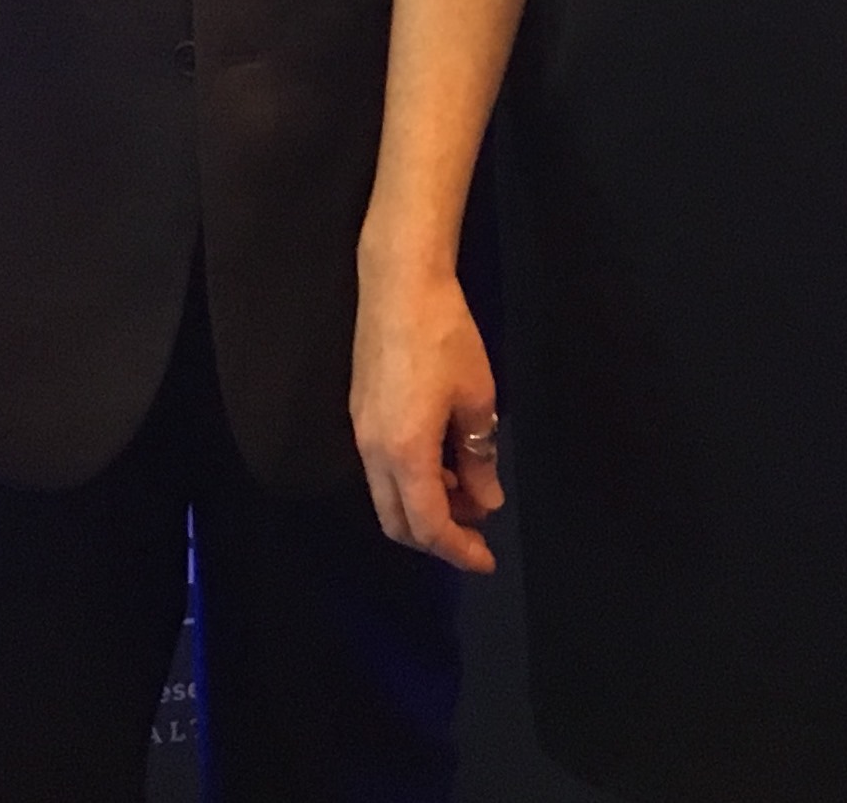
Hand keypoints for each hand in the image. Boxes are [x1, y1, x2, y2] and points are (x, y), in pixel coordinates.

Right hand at [351, 270, 503, 573]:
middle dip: (437, 537)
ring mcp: (361, 433)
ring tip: (470, 491)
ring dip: (425, 507)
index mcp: (405, 453)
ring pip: (388, 496)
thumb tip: (485, 502)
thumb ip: (479, 458)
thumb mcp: (477, 400)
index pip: (428, 525)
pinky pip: (383, 469)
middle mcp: (374, 452)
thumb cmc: (446, 338)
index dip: (457, 550)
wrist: (400, 285)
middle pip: (398, 522)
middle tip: (478, 532)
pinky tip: (444, 462)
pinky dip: (413, 482)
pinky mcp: (360, 414)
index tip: (486, 561)